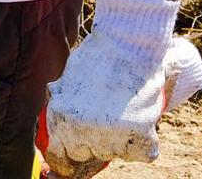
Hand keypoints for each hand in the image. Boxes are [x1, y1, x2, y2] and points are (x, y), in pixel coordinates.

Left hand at [43, 0, 201, 176]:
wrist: (129, 43)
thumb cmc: (99, 57)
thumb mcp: (68, 81)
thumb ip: (62, 105)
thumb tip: (56, 131)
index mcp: (60, 117)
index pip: (61, 156)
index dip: (67, 159)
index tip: (73, 158)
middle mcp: (82, 132)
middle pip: (88, 155)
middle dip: (94, 142)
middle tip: (105, 117)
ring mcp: (111, 136)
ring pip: (116, 153)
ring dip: (121, 140)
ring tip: (123, 109)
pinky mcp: (139, 134)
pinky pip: (144, 154)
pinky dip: (145, 142)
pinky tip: (141, 120)